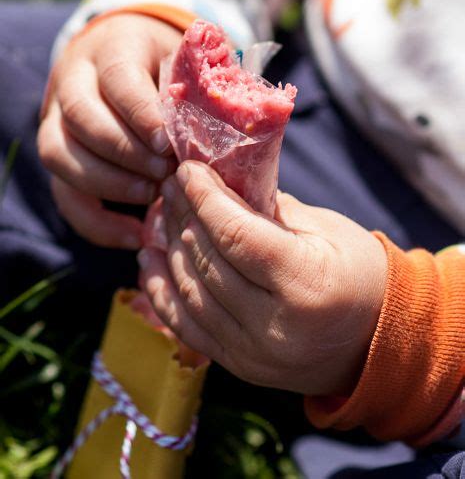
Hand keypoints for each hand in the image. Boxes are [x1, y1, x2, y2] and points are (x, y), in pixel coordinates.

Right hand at [38, 13, 181, 247]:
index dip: (141, 112)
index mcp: (112, 48)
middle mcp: (73, 79)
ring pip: (60, 154)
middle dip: (125, 151)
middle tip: (165, 172)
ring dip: (108, 183)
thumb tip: (231, 122)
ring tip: (152, 196)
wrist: (131, 57)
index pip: (117, 77)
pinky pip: (64, 194)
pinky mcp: (59, 155)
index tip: (168, 142)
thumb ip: (200, 87)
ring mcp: (56, 117)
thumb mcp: (187, 61)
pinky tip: (135, 235)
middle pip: (82, 116)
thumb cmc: (170, 65)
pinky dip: (96, 222)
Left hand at [138, 161, 387, 396]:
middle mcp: (275, 326)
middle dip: (184, 216)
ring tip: (160, 216)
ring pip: (191, 293)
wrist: (377, 342)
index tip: (187, 169)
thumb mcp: (324, 229)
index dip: (205, 198)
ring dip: (168, 249)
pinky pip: (186, 326)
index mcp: (306, 283)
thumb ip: (267, 208)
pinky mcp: (239, 366)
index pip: (236, 235)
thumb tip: (217, 180)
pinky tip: (149, 259)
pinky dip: (162, 291)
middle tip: (171, 185)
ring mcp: (254, 353)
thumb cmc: (359, 272)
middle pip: (209, 262)